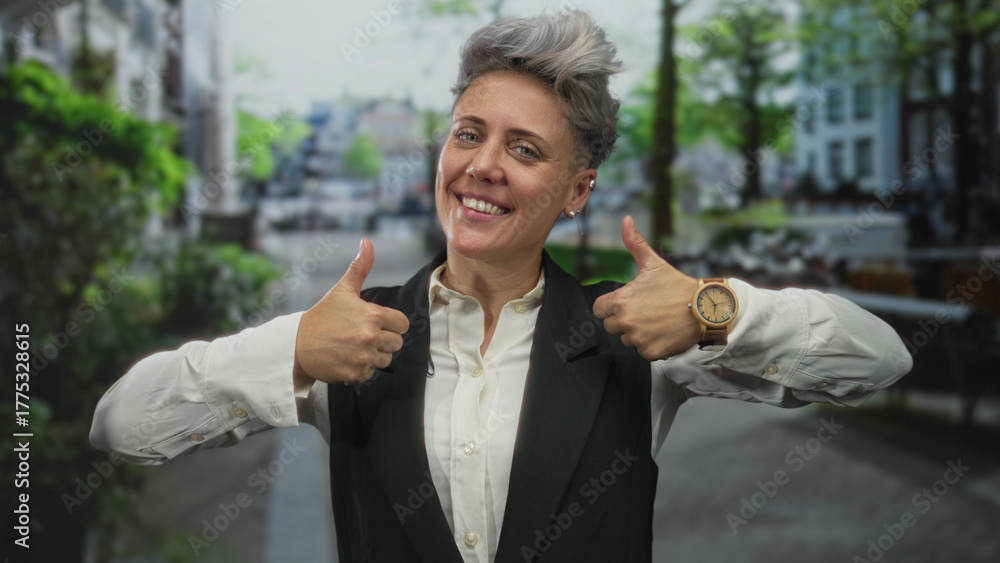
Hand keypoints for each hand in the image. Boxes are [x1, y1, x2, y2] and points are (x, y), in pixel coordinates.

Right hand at [293, 238, 409, 384]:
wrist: (297, 344)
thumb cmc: (322, 316)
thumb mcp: (342, 290)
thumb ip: (360, 267)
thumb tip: (367, 242)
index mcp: (373, 315)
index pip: (402, 324)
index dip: (391, 324)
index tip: (377, 323)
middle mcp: (371, 337)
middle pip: (396, 343)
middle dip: (383, 340)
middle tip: (362, 336)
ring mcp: (364, 357)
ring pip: (386, 359)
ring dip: (374, 355)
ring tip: (354, 347)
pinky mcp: (356, 374)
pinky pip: (371, 373)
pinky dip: (361, 368)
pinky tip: (347, 359)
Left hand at [593, 216, 701, 360]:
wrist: (704, 308)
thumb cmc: (677, 285)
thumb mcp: (654, 264)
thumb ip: (635, 243)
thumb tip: (625, 220)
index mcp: (621, 301)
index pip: (599, 309)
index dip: (611, 305)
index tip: (628, 302)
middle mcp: (626, 321)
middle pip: (611, 326)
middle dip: (624, 319)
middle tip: (646, 311)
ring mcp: (638, 339)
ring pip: (627, 339)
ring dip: (637, 333)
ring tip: (656, 320)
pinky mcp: (651, 353)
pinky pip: (642, 351)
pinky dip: (651, 345)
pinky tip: (664, 332)